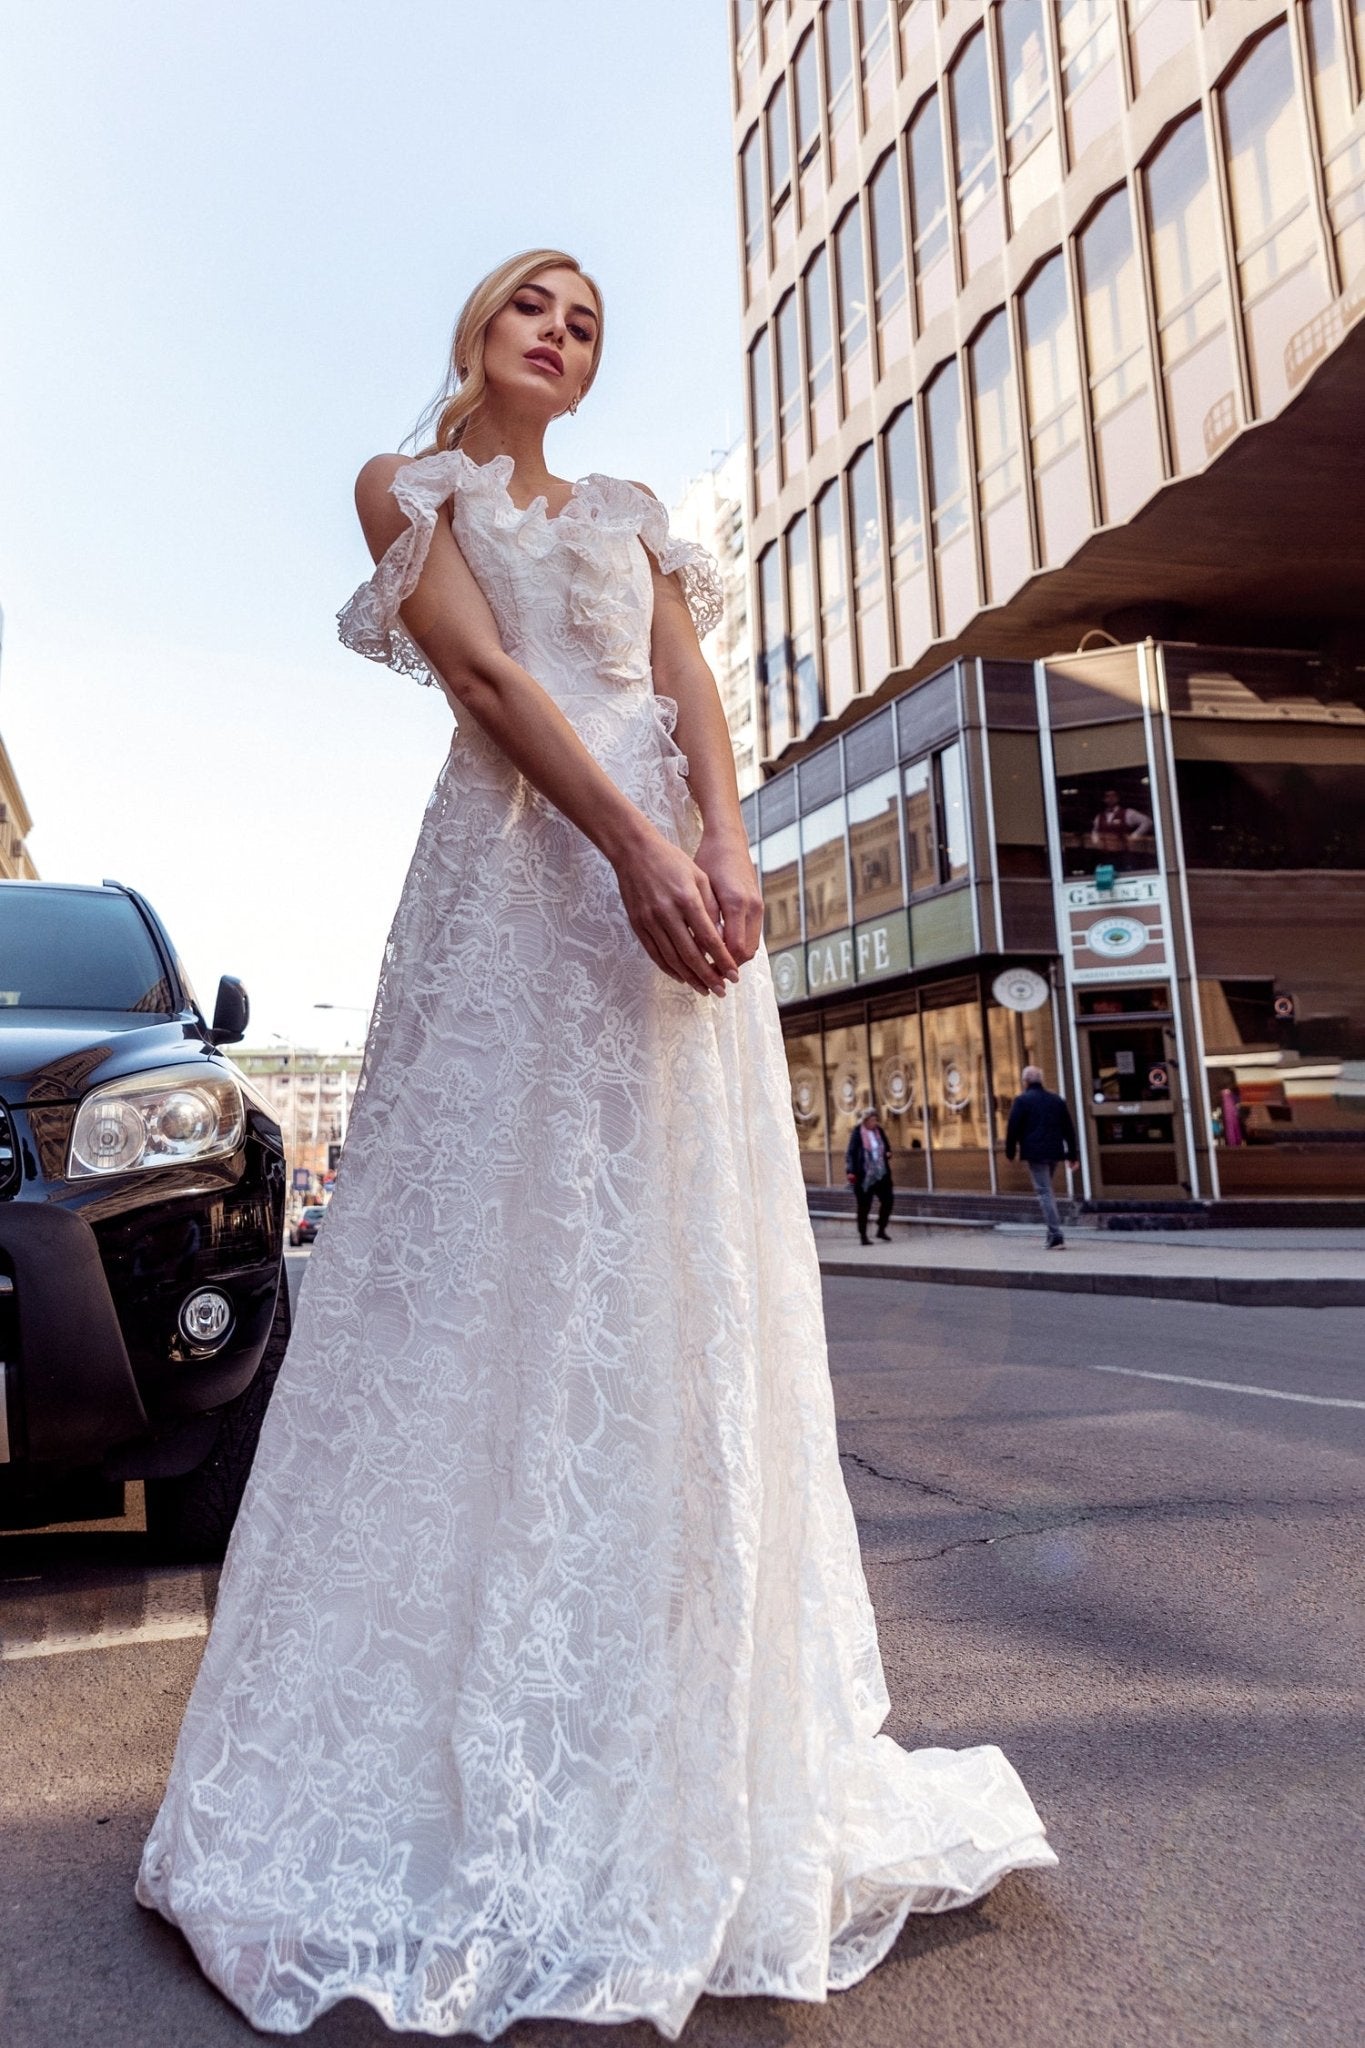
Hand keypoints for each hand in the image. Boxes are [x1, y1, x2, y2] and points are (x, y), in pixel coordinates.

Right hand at [613, 825, 739, 996]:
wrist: (634, 851)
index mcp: (687, 899)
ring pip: (672, 959)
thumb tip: (722, 939)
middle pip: (691, 955)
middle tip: (721, 991)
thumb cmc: (672, 861)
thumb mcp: (699, 877)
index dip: (723, 960)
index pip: (709, 940)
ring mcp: (650, 920)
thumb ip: (711, 907)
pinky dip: (668, 968)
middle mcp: (667, 912)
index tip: (734, 975)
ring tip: (704, 989)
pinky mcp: (638, 924)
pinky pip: (654, 953)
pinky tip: (681, 977)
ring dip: (690, 977)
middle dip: (708, 976)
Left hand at [693, 826, 763, 967]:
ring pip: (751, 946)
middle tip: (708, 977)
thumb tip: (701, 948)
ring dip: (734, 959)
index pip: (733, 947)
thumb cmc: (708, 859)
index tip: (704, 974)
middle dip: (728, 967)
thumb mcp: (700, 885)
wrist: (728, 840)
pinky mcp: (758, 906)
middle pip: (745, 951)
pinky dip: (739, 947)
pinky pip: (752, 935)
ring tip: (714, 967)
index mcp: (735, 902)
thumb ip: (704, 916)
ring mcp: (758, 906)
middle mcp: (751, 906)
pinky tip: (721, 950)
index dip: (720, 964)